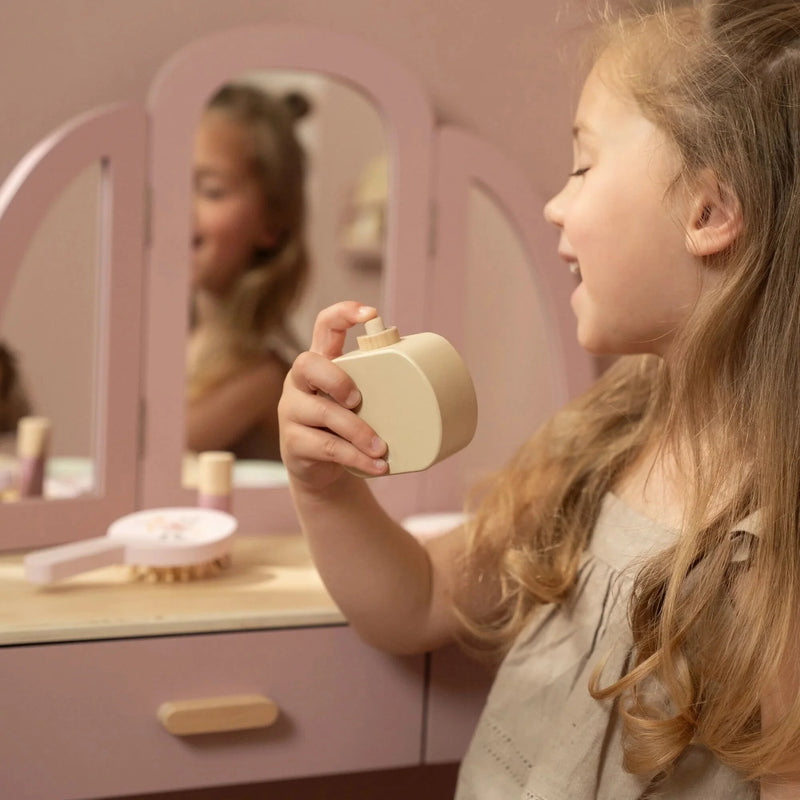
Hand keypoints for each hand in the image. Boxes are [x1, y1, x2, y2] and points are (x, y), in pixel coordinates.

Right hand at [278, 301, 388, 490]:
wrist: (321, 471)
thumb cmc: (346, 426)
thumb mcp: (358, 401)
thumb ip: (378, 386)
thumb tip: (436, 377)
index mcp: (320, 363)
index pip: (323, 326)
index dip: (343, 313)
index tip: (371, 313)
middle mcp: (300, 382)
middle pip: (308, 364)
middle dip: (337, 379)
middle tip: (359, 399)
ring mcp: (292, 412)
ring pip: (322, 413)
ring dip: (357, 430)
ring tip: (381, 448)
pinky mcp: (294, 443)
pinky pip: (326, 448)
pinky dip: (356, 457)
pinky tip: (376, 465)